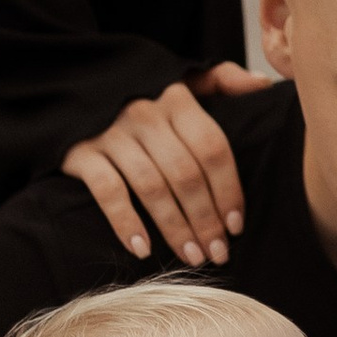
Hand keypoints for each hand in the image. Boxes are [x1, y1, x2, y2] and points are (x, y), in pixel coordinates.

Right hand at [61, 61, 262, 267]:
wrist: (72, 89)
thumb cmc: (142, 94)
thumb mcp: (183, 79)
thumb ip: (223, 80)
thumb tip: (264, 84)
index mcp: (177, 99)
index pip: (212, 149)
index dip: (228, 190)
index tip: (237, 226)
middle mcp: (146, 113)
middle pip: (186, 174)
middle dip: (206, 219)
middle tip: (217, 253)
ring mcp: (112, 133)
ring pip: (152, 188)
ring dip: (175, 228)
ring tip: (192, 258)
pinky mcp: (82, 152)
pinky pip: (108, 192)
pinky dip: (126, 223)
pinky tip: (142, 250)